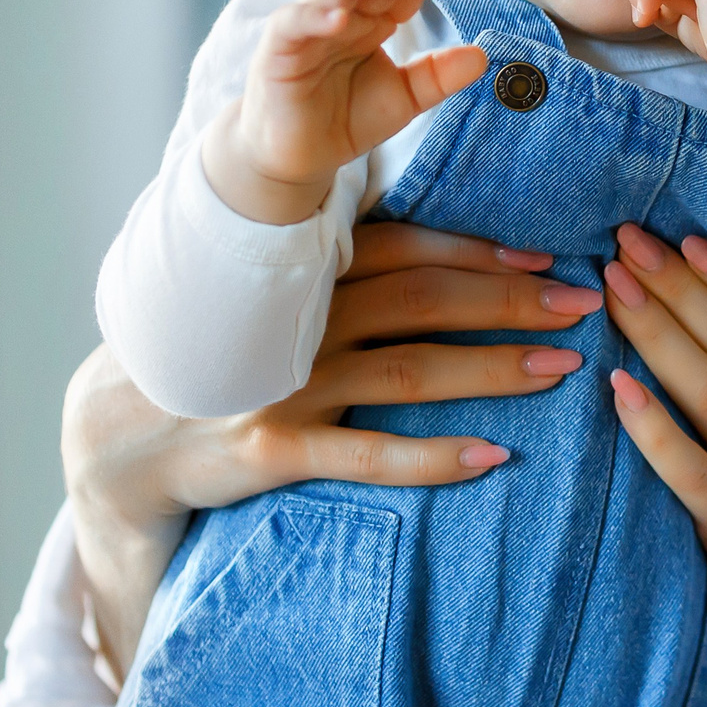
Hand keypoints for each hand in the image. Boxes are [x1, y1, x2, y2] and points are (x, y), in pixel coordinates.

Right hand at [63, 221, 603, 669]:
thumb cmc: (222, 356)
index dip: (484, 251)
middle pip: (426, 301)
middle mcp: (301, 321)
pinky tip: (496, 456)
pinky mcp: (271, 450)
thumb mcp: (273, 300)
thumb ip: (341, 271)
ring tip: (562, 367)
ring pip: (411, 371)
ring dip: (493, 367)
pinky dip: (435, 456)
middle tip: (585, 303)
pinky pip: (368, 456)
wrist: (121, 431)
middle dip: (512, 299)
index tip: (553, 256)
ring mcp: (286, 385)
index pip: (409, 250)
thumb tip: (439, 249)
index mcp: (305, 274)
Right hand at [206, 0, 489, 222]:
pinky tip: (338, 19)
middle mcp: (344, 14)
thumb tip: (482, 55)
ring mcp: (309, 27)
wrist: (298, 157)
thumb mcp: (404, 98)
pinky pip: (292, 23)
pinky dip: (313, 17)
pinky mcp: (278, 50)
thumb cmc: (345, 117)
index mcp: (375, 19)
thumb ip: (438, 76)